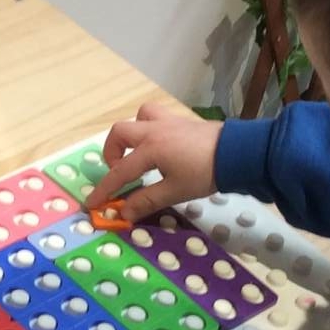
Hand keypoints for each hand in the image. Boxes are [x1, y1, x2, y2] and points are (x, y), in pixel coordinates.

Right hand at [86, 101, 220, 220]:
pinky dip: (150, 128)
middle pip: (120, 133)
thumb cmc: (205, 172)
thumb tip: (123, 212)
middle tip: (121, 172)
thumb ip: (146, 201)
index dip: (104, 189)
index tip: (91, 203)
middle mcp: (153, 130)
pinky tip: (161, 145)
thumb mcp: (175, 191)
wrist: (237, 152)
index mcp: (150, 149)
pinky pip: (156, 116)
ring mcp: (167, 122)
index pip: (119, 172)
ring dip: (133, 134)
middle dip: (112, 152)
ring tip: (139, 153)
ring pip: (139, 116)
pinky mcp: (181, 120)